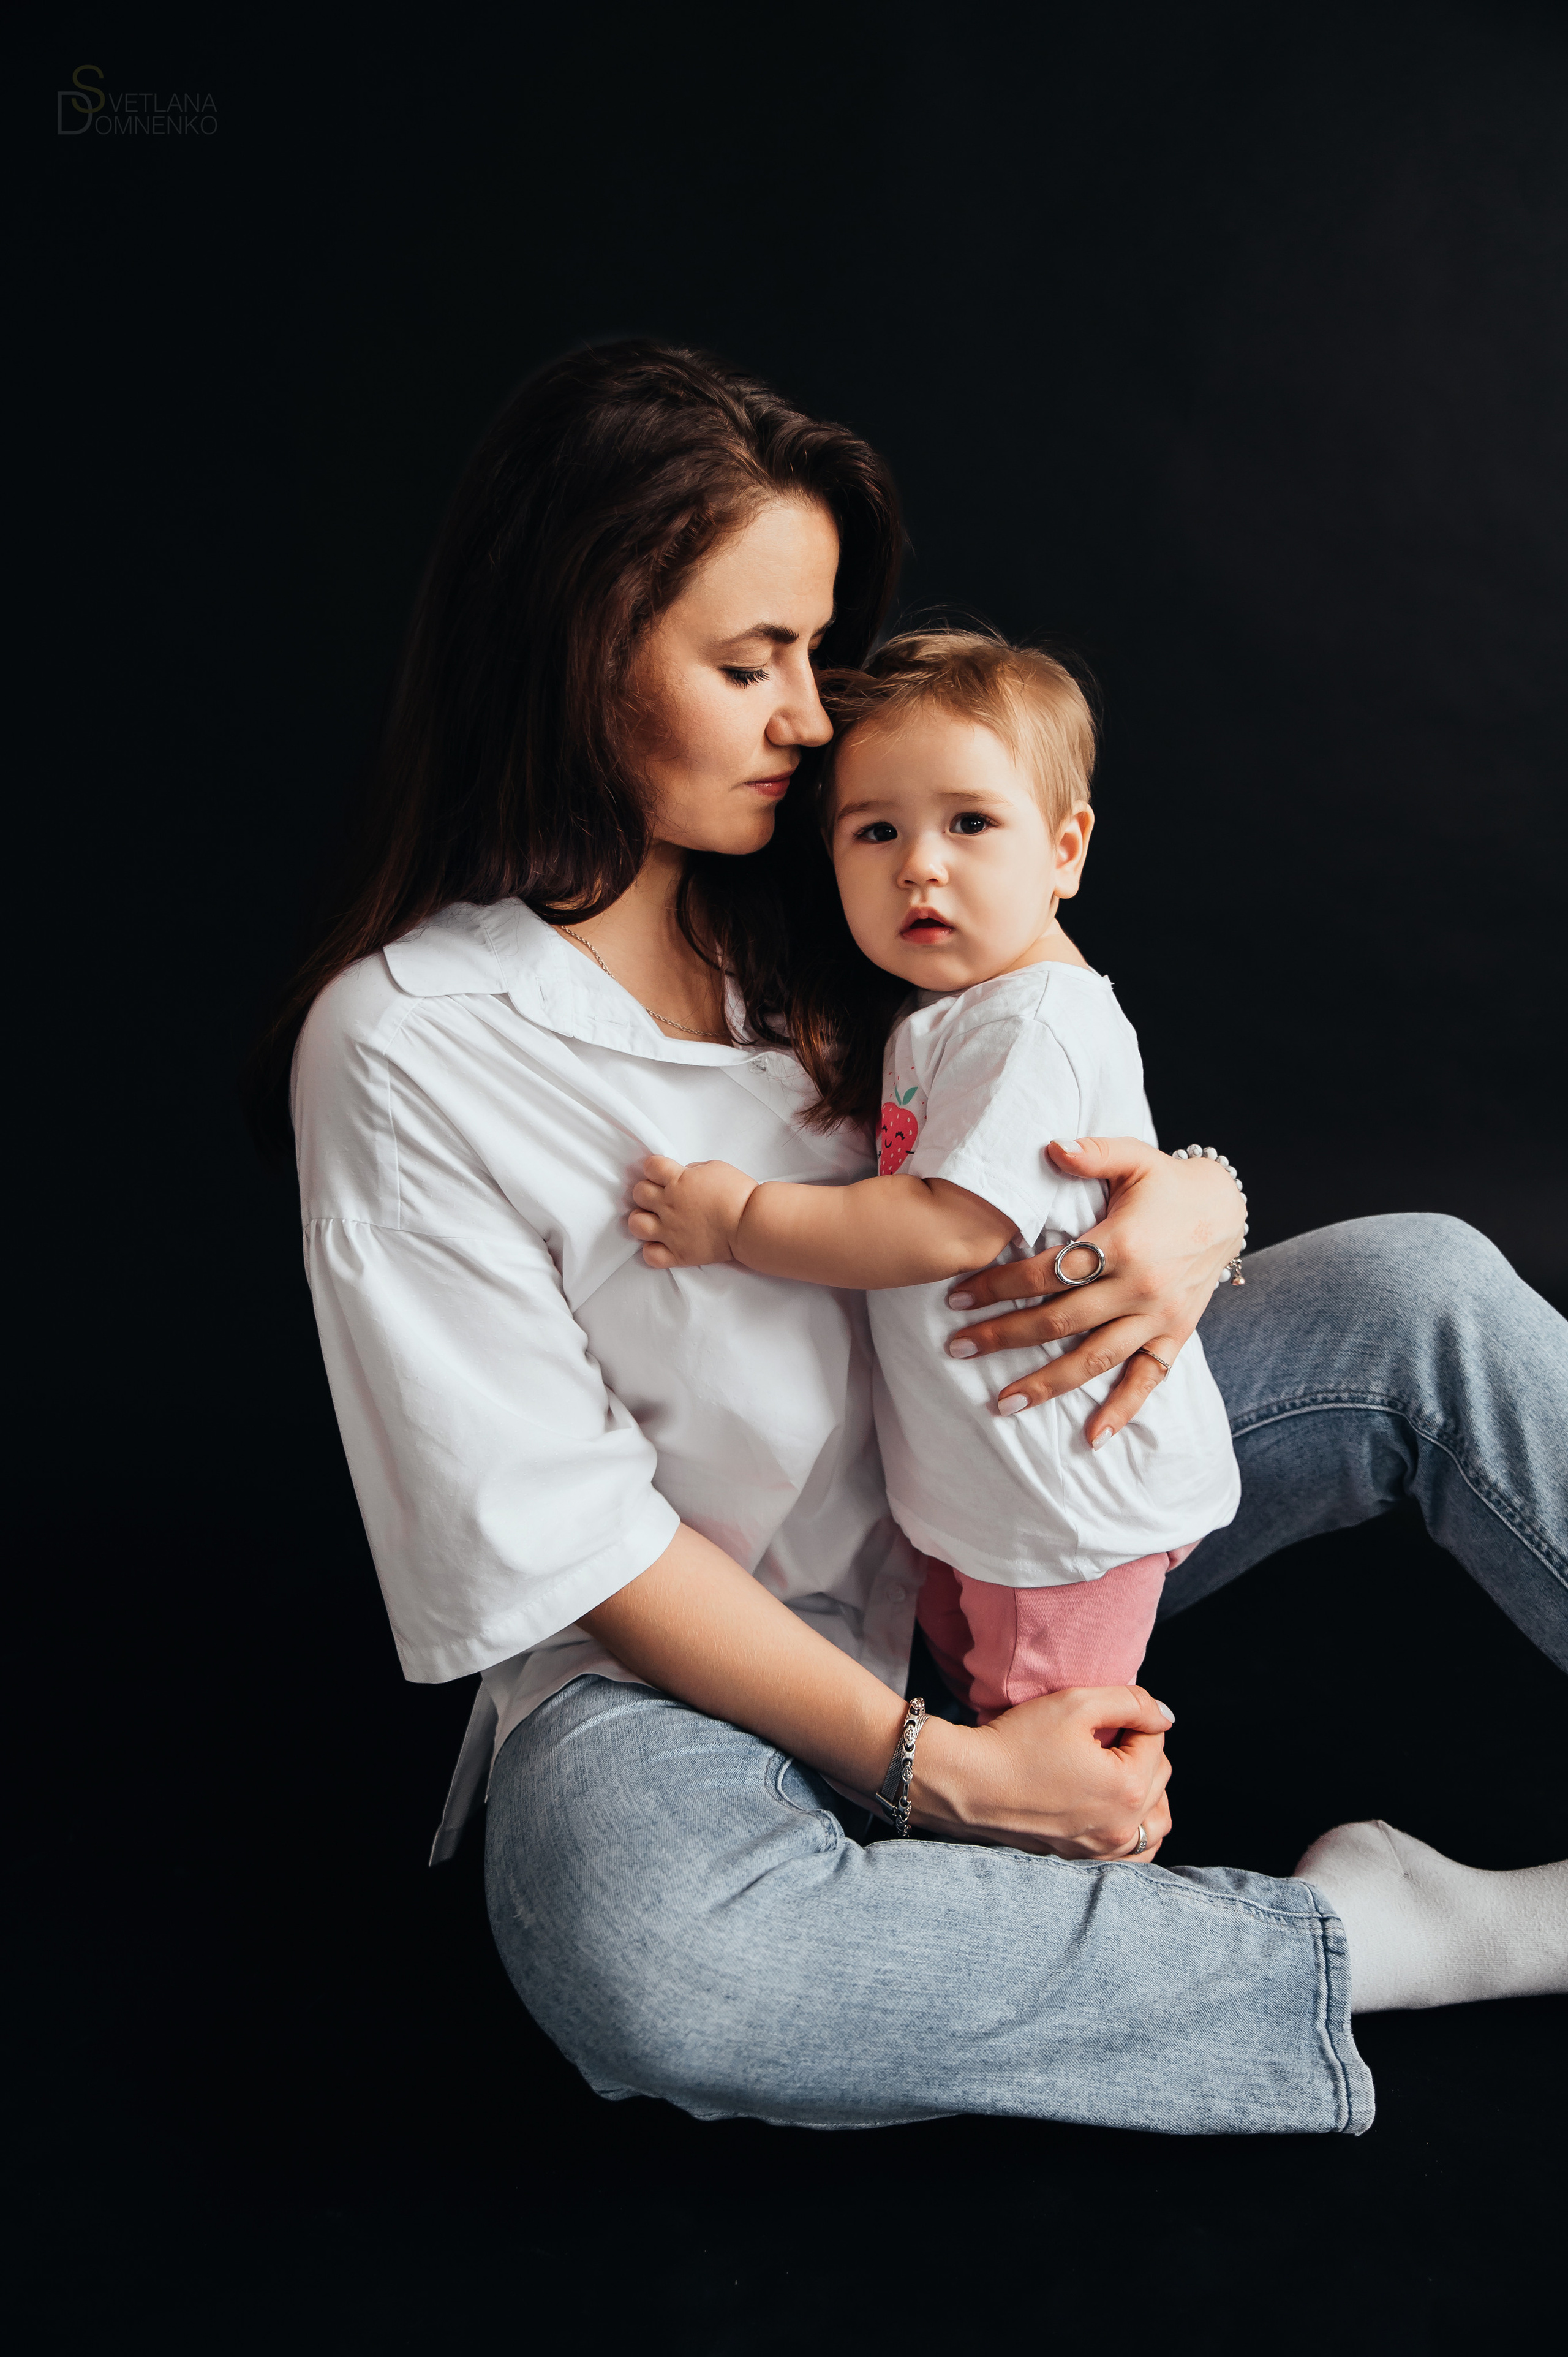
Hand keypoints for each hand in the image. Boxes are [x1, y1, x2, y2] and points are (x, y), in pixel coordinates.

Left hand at [630, 1154, 758, 1267]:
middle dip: (648, 1192)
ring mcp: (671, 1231)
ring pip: (636, 1224)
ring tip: (655, 1221)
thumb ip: (692, 1170)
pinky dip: (652, 1250)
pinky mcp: (678, 1253)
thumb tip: (681, 1176)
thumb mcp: (715, 1168)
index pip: (650, 1166)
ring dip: (642, 1220)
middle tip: (661, 1197)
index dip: (655, 1169)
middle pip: (639, 1193)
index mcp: (678, 1181)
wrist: (750, 1223)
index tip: (663, 1174)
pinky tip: (662, 1244)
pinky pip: (650, 1255)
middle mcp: (669, 1205)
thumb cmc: (738, 1193)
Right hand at [915, 1682, 1174, 1857]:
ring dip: (1148, 1792)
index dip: (1132, 1718)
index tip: (1100, 1713)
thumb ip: (1131, 1702)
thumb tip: (1164, 1717)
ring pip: (1156, 1822)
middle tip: (1102, 1735)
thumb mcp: (1076, 1703)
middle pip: (1159, 1777)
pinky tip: (1116, 1808)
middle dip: (1139, 1751)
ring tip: (1116, 1769)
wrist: (968, 1782)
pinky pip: (1134, 1852)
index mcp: (1128, 1788)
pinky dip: (1136, 1829)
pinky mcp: (1083, 1859)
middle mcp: (1123, 1827)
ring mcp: (1103, 1850)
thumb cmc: (1018, 1740)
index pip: (1156, 1740)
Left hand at [946, 1136, 1243, 1443]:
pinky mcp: (1175, 1336)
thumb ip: (1092, 1152)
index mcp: (1121, 1244)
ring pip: (1094, 1359)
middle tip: (957, 1349)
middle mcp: (1138, 1287)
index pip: (1046, 1272)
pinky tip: (1092, 1437)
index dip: (999, 1285)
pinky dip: (1122, 1411)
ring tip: (1002, 1404)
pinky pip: (1147, 1380)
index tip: (959, 1296)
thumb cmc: (1169, 1183)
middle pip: (1058, 1321)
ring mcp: (1158, 1318)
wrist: (1229, 1209)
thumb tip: (1051, 1146)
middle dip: (1004, 1337)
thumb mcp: (1135, 1156)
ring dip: (1046, 1385)